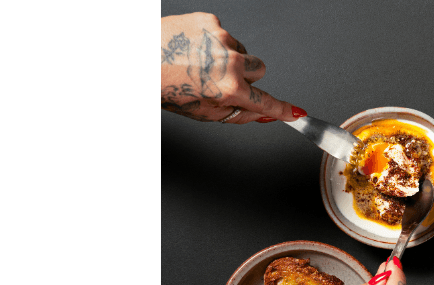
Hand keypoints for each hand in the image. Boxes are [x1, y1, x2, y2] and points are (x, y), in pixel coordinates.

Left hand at [161, 12, 304, 123]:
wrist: (137, 60)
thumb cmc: (164, 88)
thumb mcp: (202, 113)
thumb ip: (238, 115)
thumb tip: (263, 115)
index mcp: (229, 88)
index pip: (266, 101)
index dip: (283, 109)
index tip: (296, 113)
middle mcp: (230, 61)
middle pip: (259, 69)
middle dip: (246, 76)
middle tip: (219, 81)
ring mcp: (221, 37)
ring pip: (241, 50)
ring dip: (227, 58)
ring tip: (198, 63)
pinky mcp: (209, 21)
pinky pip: (223, 34)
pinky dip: (212, 42)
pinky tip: (192, 49)